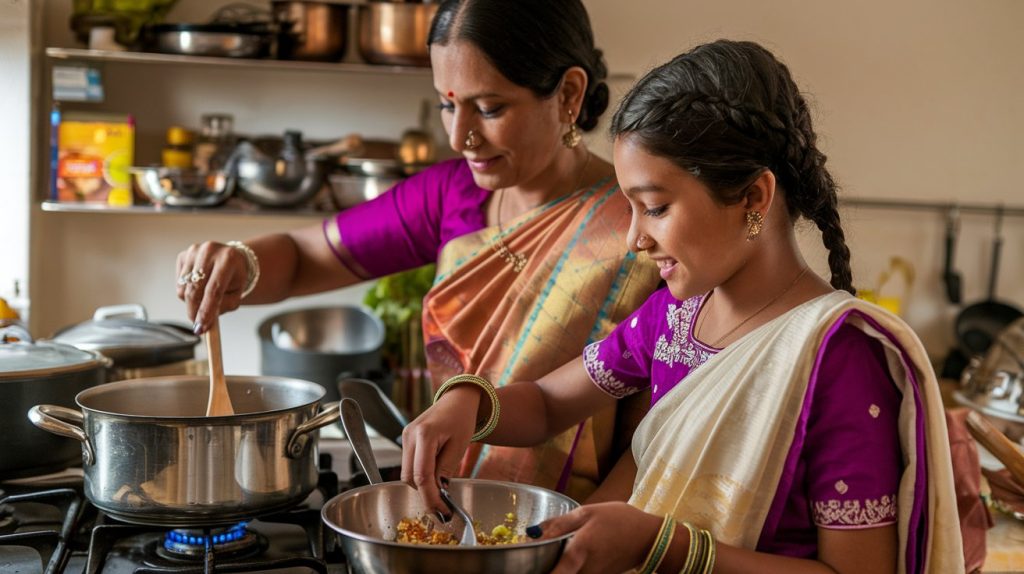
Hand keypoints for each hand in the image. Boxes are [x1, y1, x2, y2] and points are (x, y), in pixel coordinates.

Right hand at [176, 241, 247, 333]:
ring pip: (184, 289)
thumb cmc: (234, 277)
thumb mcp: (237, 293)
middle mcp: (209, 251)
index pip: (214, 289)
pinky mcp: (183, 255)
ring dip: (192, 302)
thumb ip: (225, 306)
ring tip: (204, 299)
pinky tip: (199, 286)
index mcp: (228, 259)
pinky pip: (179, 284)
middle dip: (195, 311)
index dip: (206, 310)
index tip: (201, 326)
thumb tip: (204, 322)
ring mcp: (194, 251)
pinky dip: (187, 292)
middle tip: (198, 324)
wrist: (230, 258)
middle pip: (195, 290)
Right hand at [400, 385, 482, 515]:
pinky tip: (435, 474)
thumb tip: (437, 493)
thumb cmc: (462, 419)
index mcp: (424, 435)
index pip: (421, 476)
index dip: (430, 498)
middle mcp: (409, 436)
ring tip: (441, 485)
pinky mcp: (406, 439)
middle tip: (443, 503)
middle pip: (409, 477)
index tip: (442, 511)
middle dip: (424, 493)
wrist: (457, 399)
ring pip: (407, 473)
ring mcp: (405, 437)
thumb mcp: (459, 446)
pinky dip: (420, 474)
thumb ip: (446, 470)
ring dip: (422, 484)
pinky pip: (409, 464)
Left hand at [532, 502, 662, 573]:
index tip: (526, 568)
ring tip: (548, 555)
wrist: (649, 538)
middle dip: (544, 567)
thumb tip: (533, 532)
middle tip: (531, 557)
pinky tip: (569, 556)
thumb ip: (560, 524)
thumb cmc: (619, 520)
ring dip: (557, 567)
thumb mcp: (589, 513)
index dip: (541, 573)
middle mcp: (585, 570)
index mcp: (580, 550)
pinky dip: (569, 568)